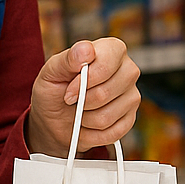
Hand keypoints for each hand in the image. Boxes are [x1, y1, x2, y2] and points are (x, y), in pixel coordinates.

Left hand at [27, 38, 140, 156]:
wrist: (54, 118)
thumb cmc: (55, 89)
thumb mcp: (52, 71)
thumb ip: (68, 58)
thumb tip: (86, 49)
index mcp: (112, 50)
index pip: (107, 63)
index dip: (85, 80)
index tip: (69, 89)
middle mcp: (127, 70)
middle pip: (106, 92)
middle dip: (81, 102)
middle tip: (71, 101)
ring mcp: (131, 96)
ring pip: (107, 116)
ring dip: (84, 119)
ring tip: (78, 112)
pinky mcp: (130, 120)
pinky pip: (111, 133)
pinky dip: (91, 133)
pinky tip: (86, 123)